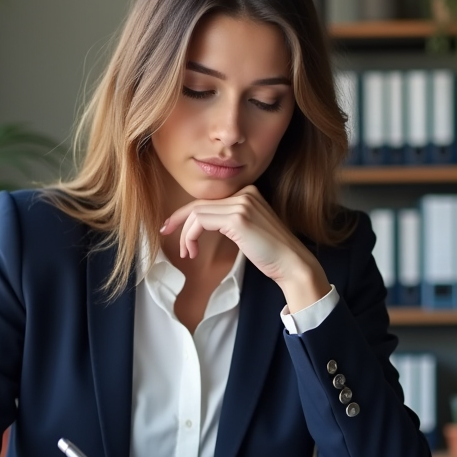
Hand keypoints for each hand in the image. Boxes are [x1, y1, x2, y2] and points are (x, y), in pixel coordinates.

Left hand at [160, 185, 330, 312]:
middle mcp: (245, 193)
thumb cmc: (271, 254)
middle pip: (200, 204)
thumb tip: (201, 224)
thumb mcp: (247, 231)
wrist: (292, 263)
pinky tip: (193, 251)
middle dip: (178, 220)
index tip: (172, 226)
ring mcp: (242, 203)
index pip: (209, 201)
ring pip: (197, 213)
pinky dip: (191, 236)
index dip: (186, 214)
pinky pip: (201, 222)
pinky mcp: (237, 218)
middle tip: (164, 233)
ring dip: (185, 235)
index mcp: (249, 193)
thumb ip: (229, 221)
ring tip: (187, 254)